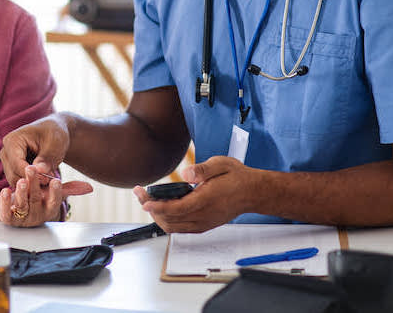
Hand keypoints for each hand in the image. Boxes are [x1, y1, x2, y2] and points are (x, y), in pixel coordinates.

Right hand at [0, 115, 70, 186]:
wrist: (53, 135)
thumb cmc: (54, 135)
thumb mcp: (55, 144)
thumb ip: (46, 158)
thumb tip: (39, 171)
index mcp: (12, 141)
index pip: (17, 164)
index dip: (31, 175)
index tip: (47, 180)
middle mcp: (5, 152)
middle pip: (13, 176)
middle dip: (31, 181)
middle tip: (49, 182)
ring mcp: (7, 162)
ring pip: (16, 182)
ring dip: (32, 184)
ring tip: (49, 181)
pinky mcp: (12, 171)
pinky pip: (19, 184)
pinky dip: (31, 185)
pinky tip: (44, 182)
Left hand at [0, 165, 91, 227]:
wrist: (19, 212)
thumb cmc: (38, 199)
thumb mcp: (53, 193)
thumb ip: (70, 188)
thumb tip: (89, 188)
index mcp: (48, 208)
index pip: (54, 201)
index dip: (55, 192)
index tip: (56, 180)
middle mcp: (36, 214)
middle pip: (36, 199)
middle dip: (34, 184)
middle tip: (32, 169)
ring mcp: (22, 217)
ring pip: (22, 206)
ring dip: (21, 193)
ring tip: (20, 180)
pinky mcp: (8, 218)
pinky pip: (6, 213)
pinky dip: (4, 202)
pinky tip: (4, 191)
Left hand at [133, 156, 256, 232]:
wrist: (252, 192)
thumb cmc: (236, 177)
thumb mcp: (220, 164)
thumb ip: (202, 169)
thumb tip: (185, 174)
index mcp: (205, 200)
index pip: (176, 209)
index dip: (156, 206)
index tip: (143, 200)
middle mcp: (203, 216)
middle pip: (170, 220)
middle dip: (151, 208)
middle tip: (141, 194)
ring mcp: (204, 223)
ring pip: (174, 227)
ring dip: (158, 216)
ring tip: (148, 200)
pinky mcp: (204, 225)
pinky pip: (181, 228)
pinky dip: (168, 220)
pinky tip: (163, 208)